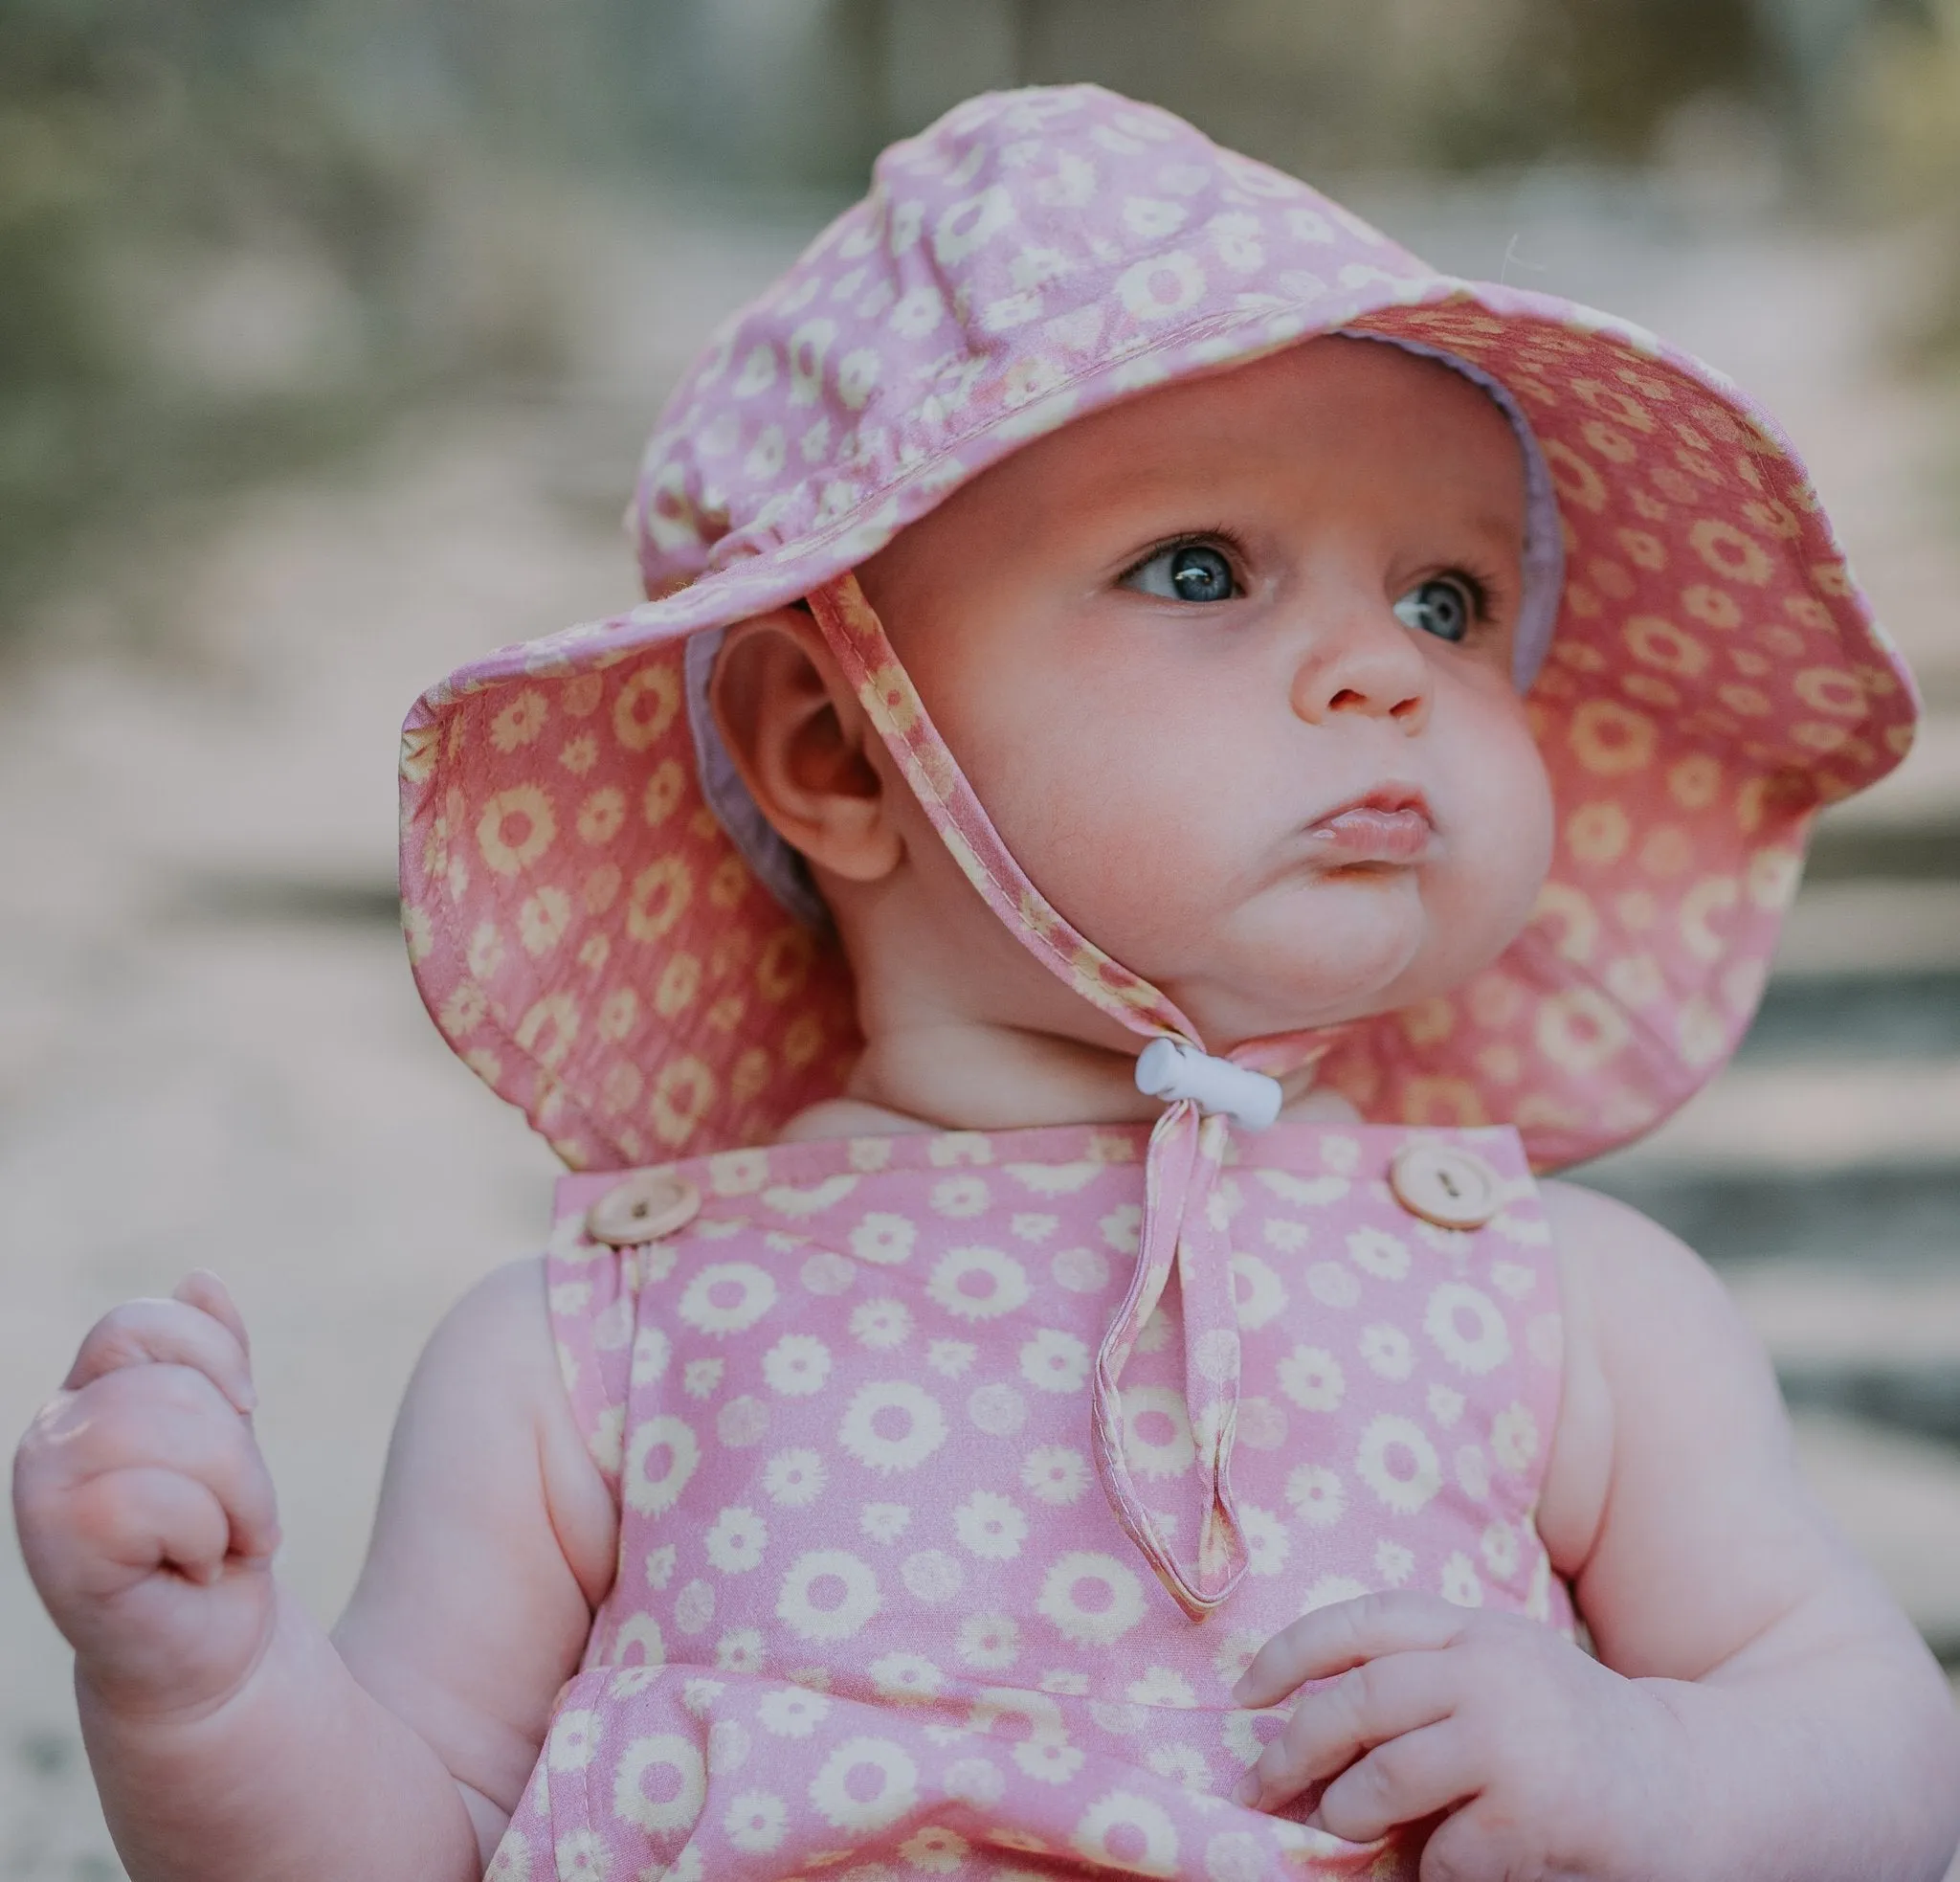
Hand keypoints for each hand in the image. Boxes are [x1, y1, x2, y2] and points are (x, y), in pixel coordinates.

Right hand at [13, 1272, 281, 1719]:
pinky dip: (206, 1536)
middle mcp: (51, 1432)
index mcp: (88, 1392)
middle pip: (168, 1385)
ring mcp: (44, 1488)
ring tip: (219, 1540)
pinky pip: (156, 1500)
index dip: (213, 1363)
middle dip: (238, 1454)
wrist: (212, 1645)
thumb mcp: (228, 1433)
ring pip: (166, 1430)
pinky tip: (192, 1570)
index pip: (140, 1324)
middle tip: (236, 1513)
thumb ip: (211, 1360)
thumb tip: (200, 1279)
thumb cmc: (218, 1534)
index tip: (244, 1417)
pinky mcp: (58, 1549)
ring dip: (234, 1495)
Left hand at [1230, 1592, 1688, 1879]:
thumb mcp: (1499, 1674)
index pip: (1363, 1622)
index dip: (1291, 1654)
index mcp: (1473, 1629)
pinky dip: (1425, 1868)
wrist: (1692, 1789)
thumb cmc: (1571, 1735)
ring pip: (1384, 1776)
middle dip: (1293, 1747)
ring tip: (1339, 1830)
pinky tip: (1438, 1866)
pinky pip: (1441, 1851)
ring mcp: (1511, 1740)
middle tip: (1261, 1785)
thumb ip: (1421, 1680)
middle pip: (1357, 1700)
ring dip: (1347, 1813)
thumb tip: (1304, 1727)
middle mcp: (1488, 1670)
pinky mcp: (1532, 1813)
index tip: (1244, 1695)